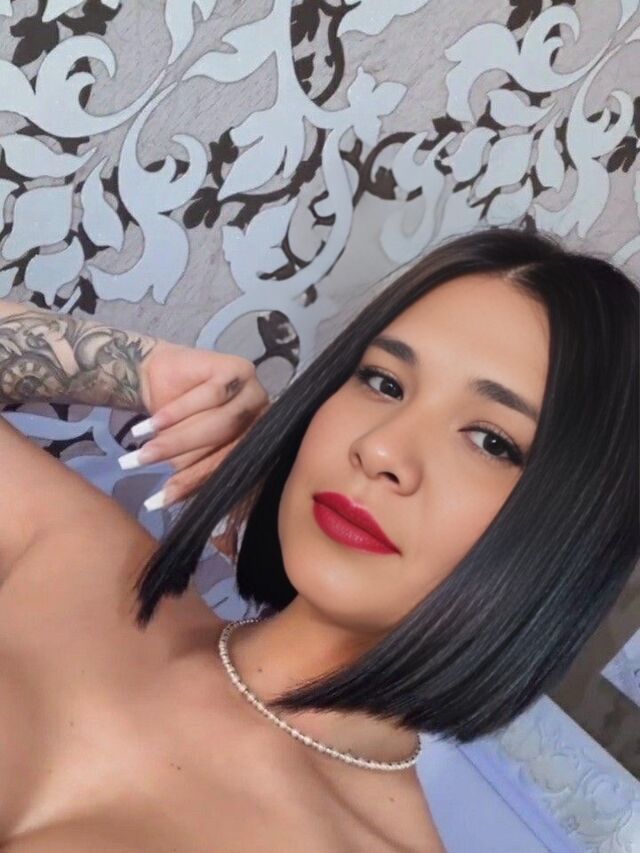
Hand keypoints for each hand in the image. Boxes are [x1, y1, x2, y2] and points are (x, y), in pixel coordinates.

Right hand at [118, 340, 270, 508]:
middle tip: (143, 463)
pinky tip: (155, 422)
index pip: (227, 470)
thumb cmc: (176, 422)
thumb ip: (190, 474)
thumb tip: (168, 501)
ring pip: (218, 423)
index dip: (193, 484)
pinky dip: (179, 412)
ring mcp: (255, 392)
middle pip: (226, 446)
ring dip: (177, 438)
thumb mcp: (185, 454)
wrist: (162, 375)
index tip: (161, 499)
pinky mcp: (240, 369)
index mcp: (255, 447)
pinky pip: (211, 396)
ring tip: (145, 447)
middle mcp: (263, 420)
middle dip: (182, 458)